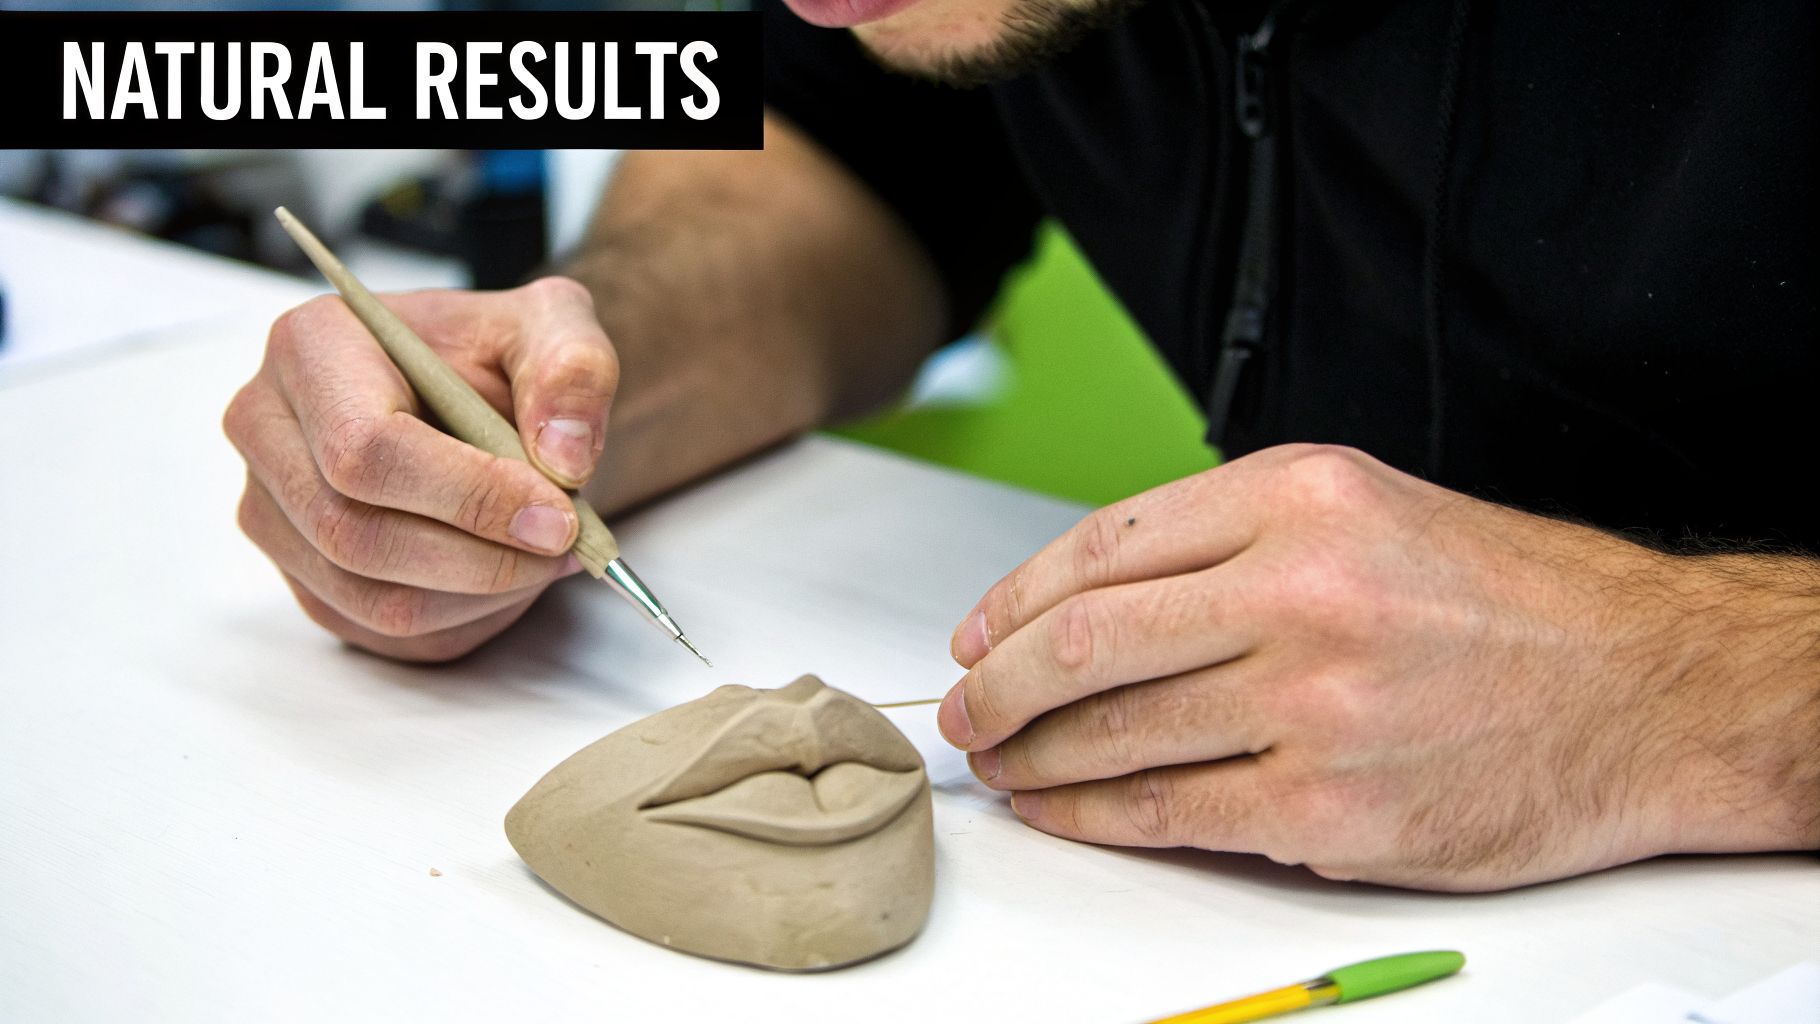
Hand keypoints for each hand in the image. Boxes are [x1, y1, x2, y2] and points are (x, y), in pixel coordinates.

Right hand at [224, 277, 616, 661]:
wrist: (480, 396)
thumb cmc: (499, 358)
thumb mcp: (555, 328)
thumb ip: (573, 371)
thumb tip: (563, 459)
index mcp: (311, 346)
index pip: (364, 449)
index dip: (469, 497)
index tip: (558, 517)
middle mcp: (267, 430)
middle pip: (357, 536)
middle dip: (482, 559)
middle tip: (568, 547)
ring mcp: (273, 512)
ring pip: (373, 600)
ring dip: (481, 595)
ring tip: (546, 558)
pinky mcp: (303, 577)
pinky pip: (383, 632)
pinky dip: (466, 618)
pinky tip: (508, 575)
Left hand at [938, 444, 1819, 890]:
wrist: (1646, 691)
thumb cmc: (1513, 604)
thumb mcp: (1370, 512)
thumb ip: (1234, 543)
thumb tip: (1094, 603)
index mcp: (1301, 496)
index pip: (1105, 544)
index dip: (1014, 597)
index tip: (977, 634)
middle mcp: (1303, 591)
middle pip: (1085, 640)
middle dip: (997, 684)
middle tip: (963, 710)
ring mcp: (1316, 705)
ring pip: (1115, 732)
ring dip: (1034, 754)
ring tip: (1002, 762)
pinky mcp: (1331, 810)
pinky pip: (1170, 813)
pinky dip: (1094, 817)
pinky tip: (1063, 811)